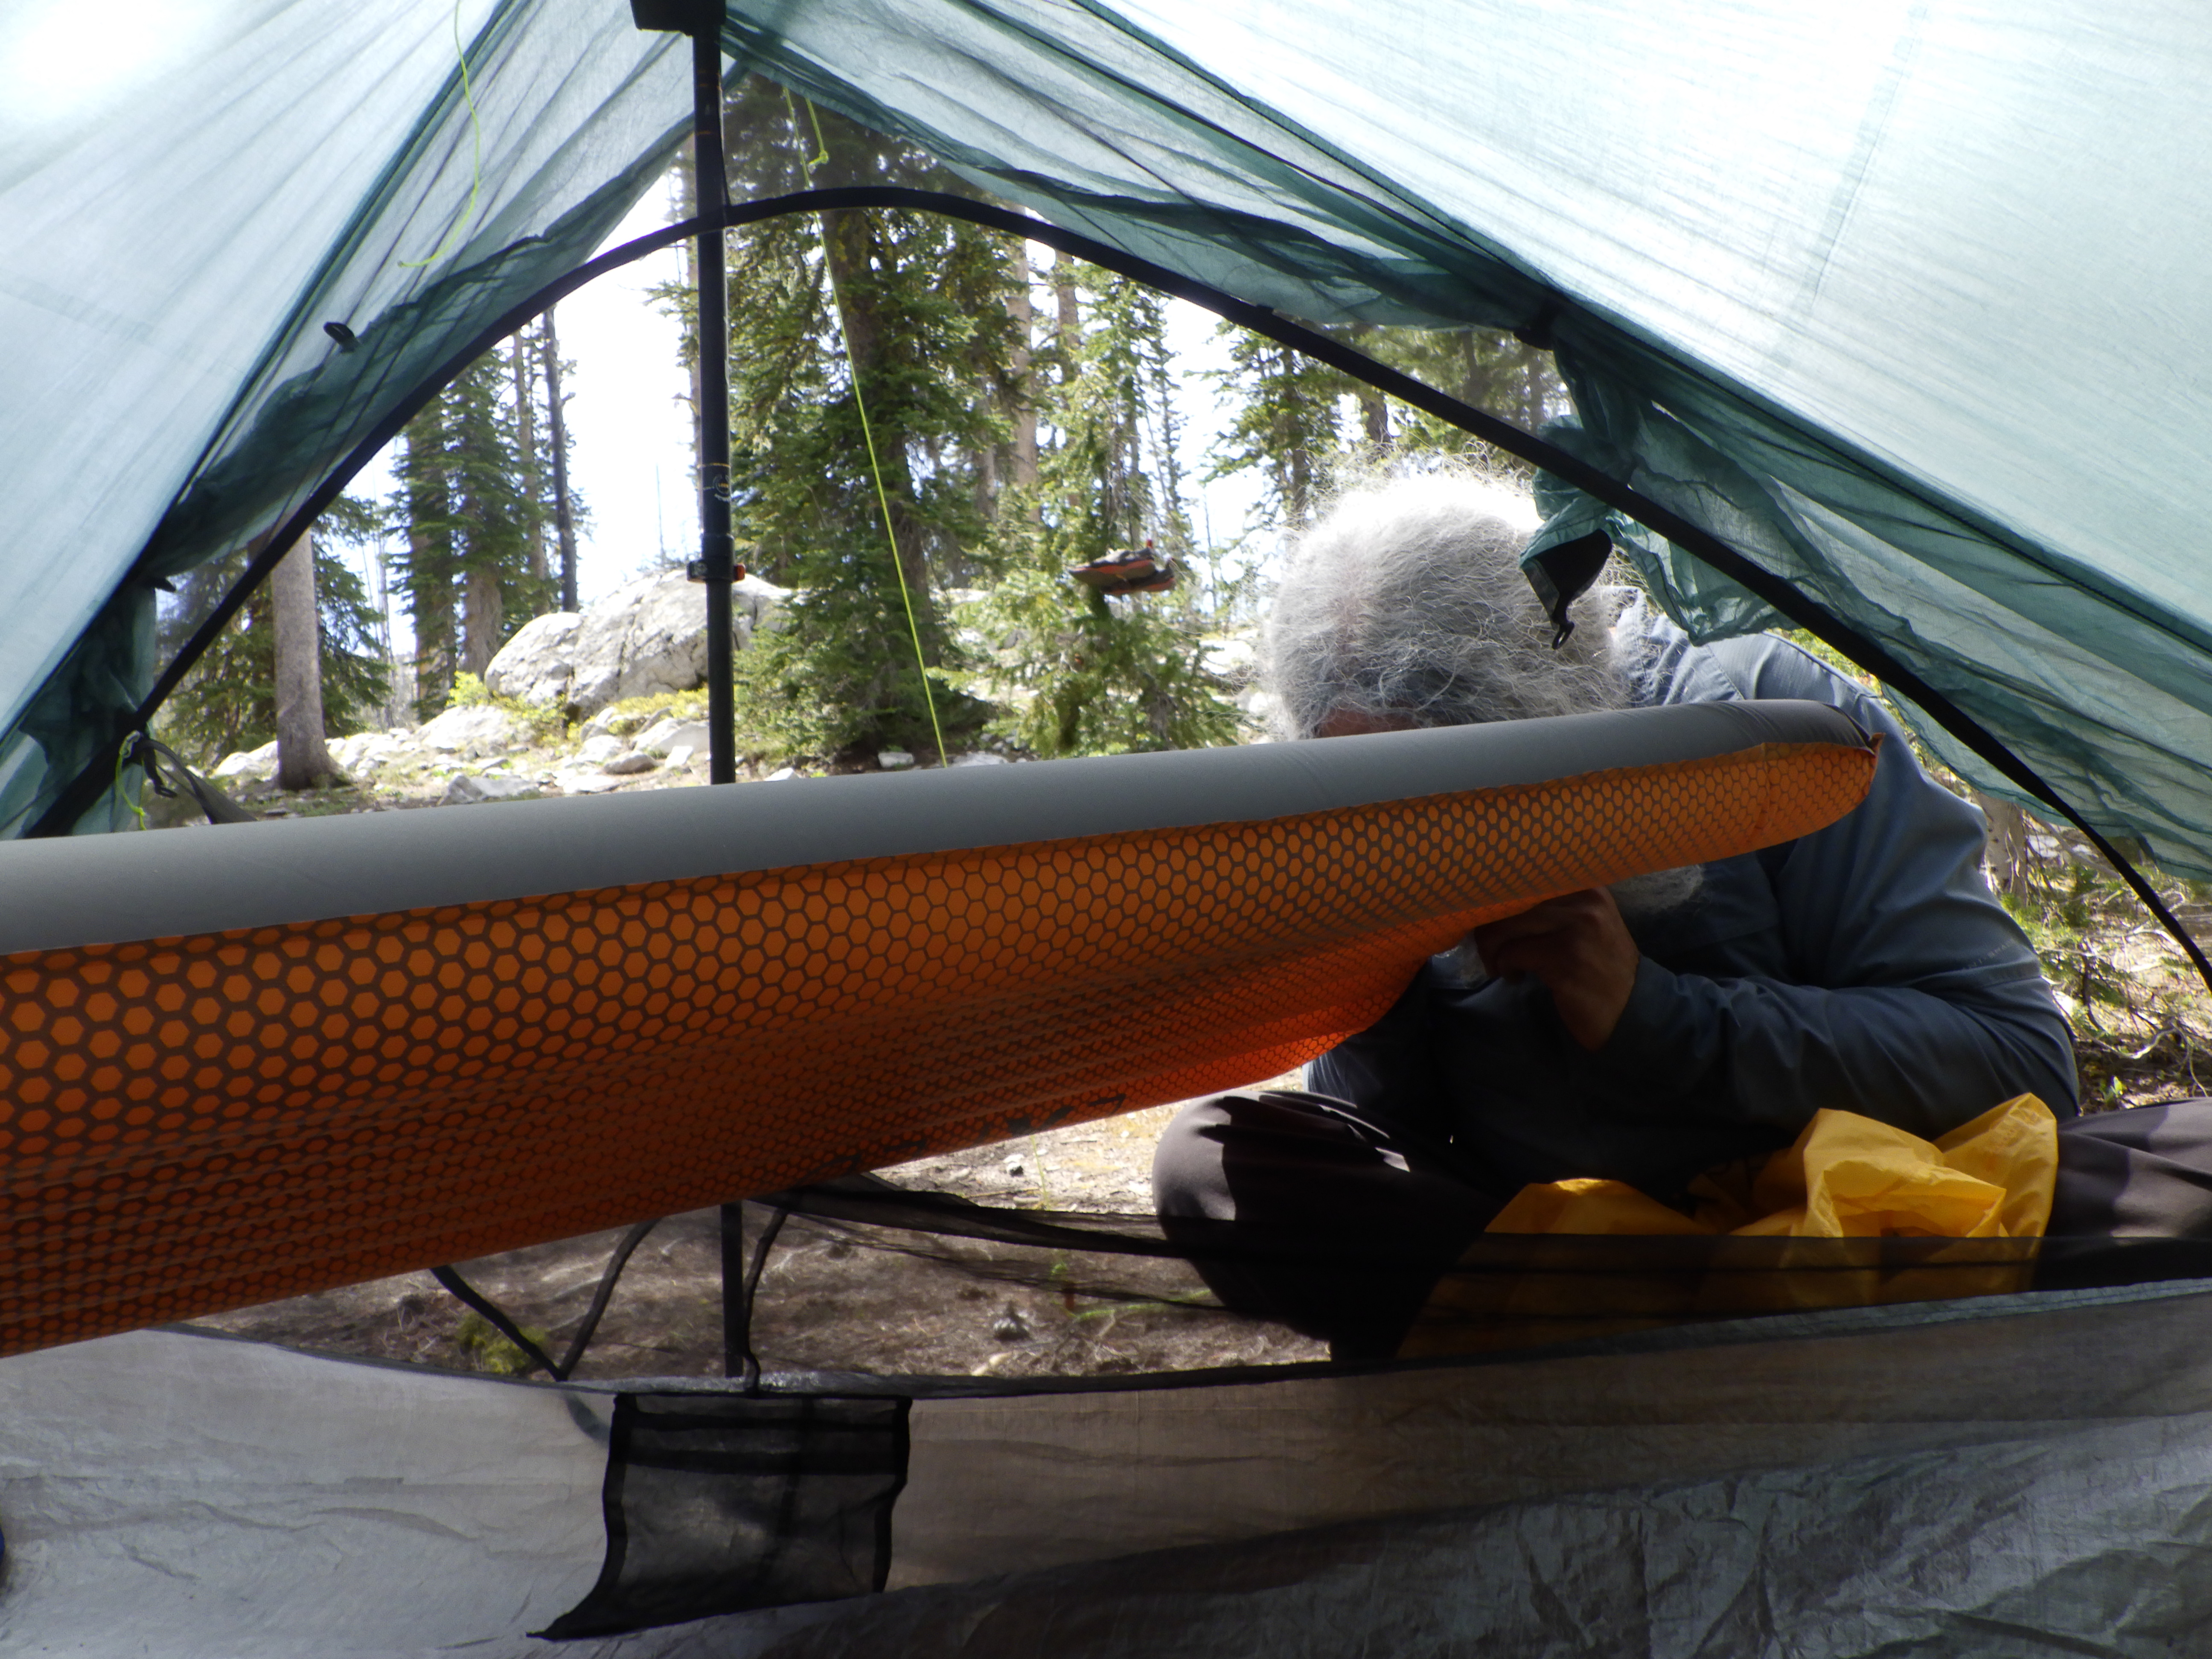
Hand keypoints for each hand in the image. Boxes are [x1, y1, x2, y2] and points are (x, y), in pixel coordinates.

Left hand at [1469, 888, 1640, 1051]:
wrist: (1631, 1009)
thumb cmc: (1599, 966)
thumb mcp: (1583, 923)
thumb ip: (1550, 905)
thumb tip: (1494, 897)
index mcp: (1586, 886)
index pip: (1524, 877)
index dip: (1497, 897)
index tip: (1488, 917)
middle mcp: (1584, 901)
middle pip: (1510, 900)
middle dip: (1488, 928)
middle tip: (1491, 950)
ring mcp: (1576, 929)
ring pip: (1505, 926)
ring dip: (1492, 950)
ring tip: (1502, 965)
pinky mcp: (1565, 958)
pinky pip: (1512, 954)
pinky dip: (1505, 968)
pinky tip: (1517, 978)